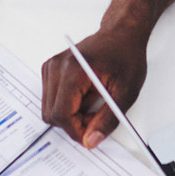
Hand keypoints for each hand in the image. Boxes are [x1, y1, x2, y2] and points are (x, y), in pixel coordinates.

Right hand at [40, 24, 149, 148]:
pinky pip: (51, 99)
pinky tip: (83, 97)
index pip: (62, 114)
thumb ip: (107, 120)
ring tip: (92, 105)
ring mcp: (51, 67)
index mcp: (73, 70)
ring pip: (49, 109)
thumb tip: (91, 140)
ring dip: (69, 115)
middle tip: (95, 118)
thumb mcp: (125, 93)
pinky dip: (66, 105)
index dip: (76, 130)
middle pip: (51, 114)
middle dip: (73, 123)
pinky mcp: (50, 69)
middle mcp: (57, 66)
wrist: (120, 34)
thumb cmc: (125, 56)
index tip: (91, 135)